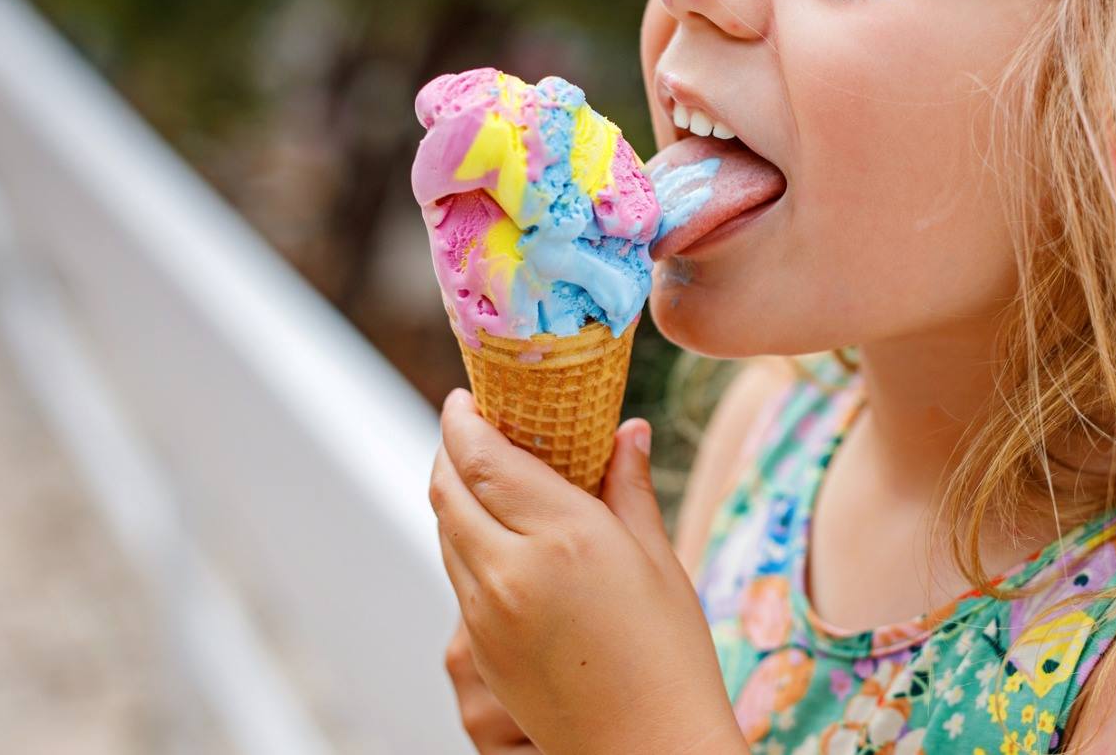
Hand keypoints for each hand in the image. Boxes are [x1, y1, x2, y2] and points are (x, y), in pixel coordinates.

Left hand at [430, 388, 745, 754]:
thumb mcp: (657, 560)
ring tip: (483, 475)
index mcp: (562, 537)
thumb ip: (627, 487)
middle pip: (447, 490)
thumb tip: (625, 431)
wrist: (648, 752)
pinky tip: (496, 536)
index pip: (483, 458)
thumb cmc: (670, 658)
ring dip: (453, 496)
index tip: (464, 397)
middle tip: (468, 425)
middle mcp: (510, 571)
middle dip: (450, 450)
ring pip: (444, 534)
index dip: (463, 420)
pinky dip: (464, 543)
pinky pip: (456, 578)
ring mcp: (484, 616)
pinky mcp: (477, 651)